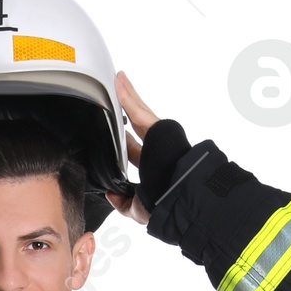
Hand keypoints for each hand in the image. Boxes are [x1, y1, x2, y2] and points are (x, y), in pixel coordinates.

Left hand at [105, 70, 156, 223]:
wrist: (180, 196)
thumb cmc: (166, 204)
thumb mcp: (138, 210)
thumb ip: (123, 202)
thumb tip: (110, 193)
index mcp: (152, 168)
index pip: (134, 152)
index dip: (124, 144)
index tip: (115, 137)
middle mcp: (156, 150)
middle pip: (136, 126)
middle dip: (126, 114)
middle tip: (113, 101)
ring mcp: (158, 136)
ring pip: (138, 112)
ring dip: (128, 96)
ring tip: (116, 80)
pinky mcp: (158, 127)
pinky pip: (137, 108)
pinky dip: (127, 94)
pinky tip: (118, 81)